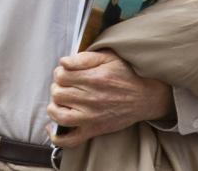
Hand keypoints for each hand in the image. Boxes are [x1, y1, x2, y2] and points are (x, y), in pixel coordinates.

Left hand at [46, 49, 173, 147]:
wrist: (145, 97)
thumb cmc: (126, 74)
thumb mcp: (108, 58)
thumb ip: (84, 58)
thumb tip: (63, 62)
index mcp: (93, 78)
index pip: (60, 75)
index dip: (60, 72)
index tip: (66, 72)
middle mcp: (91, 99)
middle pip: (57, 93)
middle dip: (57, 86)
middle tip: (66, 85)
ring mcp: (91, 117)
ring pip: (58, 114)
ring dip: (54, 106)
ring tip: (61, 101)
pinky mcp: (93, 130)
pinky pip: (69, 139)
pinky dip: (56, 136)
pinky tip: (53, 126)